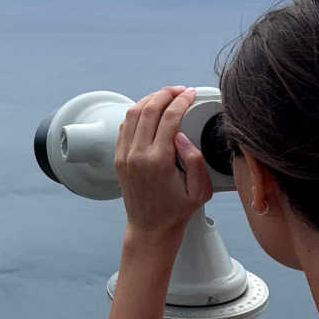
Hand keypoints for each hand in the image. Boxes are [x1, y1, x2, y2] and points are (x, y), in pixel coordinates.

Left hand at [114, 86, 212, 235]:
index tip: (190, 94)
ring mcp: (125, 156)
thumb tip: (181, 135)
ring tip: (165, 96)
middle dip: (166, 93)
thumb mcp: (199, 190)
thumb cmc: (176, 211)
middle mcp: (137, 155)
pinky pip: (124, 125)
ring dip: (150, 99)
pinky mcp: (118, 158)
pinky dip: (136, 112)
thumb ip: (195, 159)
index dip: (182, 100)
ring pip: (133, 113)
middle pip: (149, 109)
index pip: (169, 118)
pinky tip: (149, 110)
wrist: (150, 228)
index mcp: (158, 161)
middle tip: (179, 90)